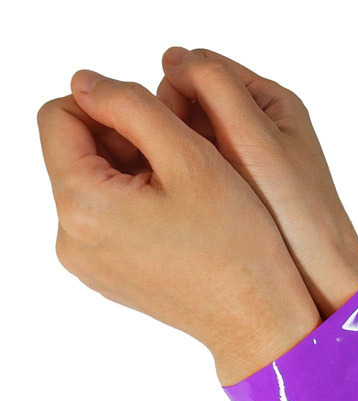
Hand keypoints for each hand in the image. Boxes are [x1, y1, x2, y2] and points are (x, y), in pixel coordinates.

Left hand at [37, 71, 319, 384]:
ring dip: (133, 170)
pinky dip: (136, 202)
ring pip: (95, 186)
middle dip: (123, 140)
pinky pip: (107, 220)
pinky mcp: (108, 276)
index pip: (59, 118)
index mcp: (82, 205)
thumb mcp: (189, 157)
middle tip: (181, 155)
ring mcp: (88, 263)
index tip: (157, 120)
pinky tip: (180, 214)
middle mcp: (71, 239)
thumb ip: (131, 105)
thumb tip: (87, 83)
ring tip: (186, 187)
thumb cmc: (235, 244)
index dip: (106, 104)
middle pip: (76, 154)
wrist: (255, 317)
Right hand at [157, 48, 357, 316]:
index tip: (171, 130)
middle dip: (175, 126)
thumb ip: (216, 88)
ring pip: (189, 138)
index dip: (176, 91)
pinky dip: (183, 175)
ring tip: (179, 186)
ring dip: (176, 152)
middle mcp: (256, 127)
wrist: (317, 276)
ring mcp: (243, 160)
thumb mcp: (256, 139)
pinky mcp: (235, 190)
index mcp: (269, 103)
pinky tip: (180, 197)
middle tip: (180, 164)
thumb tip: (172, 56)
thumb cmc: (297, 211)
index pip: (203, 70)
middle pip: (192, 103)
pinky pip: (196, 169)